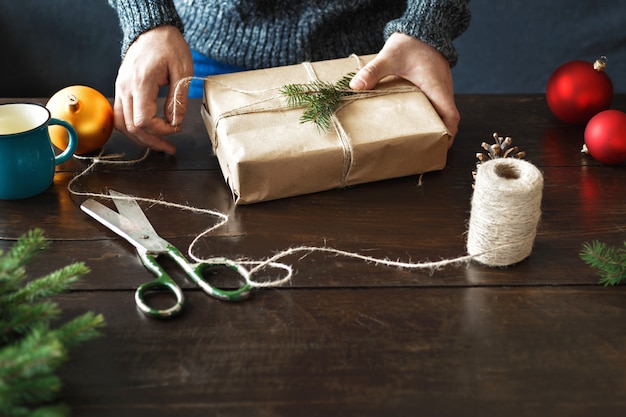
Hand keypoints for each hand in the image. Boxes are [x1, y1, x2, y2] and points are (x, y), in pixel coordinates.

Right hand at [113, 26, 192, 154]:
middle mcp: (126, 87)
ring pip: (122, 124)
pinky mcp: (121, 89)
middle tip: (170, 148)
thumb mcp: (182, 70)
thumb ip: (178, 98)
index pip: (143, 120)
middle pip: (131, 127)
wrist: (152, 30)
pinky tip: (147, 132)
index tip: (176, 127)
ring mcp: (120, 88)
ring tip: (159, 144)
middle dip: (152, 141)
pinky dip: (132, 127)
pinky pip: (120, 115)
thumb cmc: (169, 46)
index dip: (161, 130)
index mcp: (141, 82)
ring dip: (140, 138)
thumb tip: (175, 121)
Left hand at [350, 33, 459, 146]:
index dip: (448, 133)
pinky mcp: (434, 86)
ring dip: (434, 125)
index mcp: (436, 87)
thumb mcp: (389, 56)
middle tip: (424, 148)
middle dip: (439, 134)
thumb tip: (355, 86)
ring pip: (442, 112)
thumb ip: (373, 71)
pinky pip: (436, 105)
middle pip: (448, 118)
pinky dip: (429, 115)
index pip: (452, 115)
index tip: (440, 145)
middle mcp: (442, 90)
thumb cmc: (410, 42)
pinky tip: (413, 121)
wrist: (422, 28)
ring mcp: (440, 88)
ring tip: (417, 139)